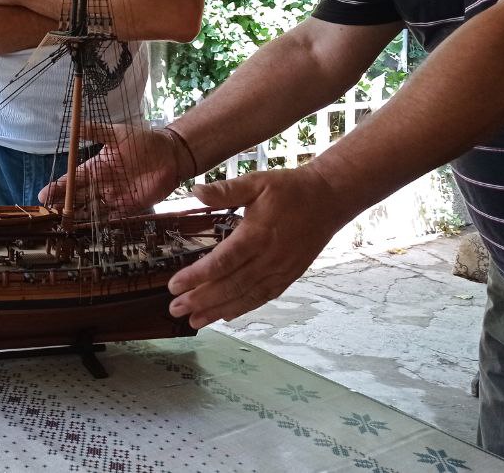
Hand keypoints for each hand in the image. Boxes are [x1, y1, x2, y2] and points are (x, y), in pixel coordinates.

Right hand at [39, 121, 181, 215]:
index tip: (43, 194)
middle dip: (62, 204)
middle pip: (77, 197)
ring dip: (77, 215)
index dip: (58, 186)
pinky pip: (110, 216)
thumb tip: (75, 124)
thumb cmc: (143, 141)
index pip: (72, 178)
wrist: (170, 154)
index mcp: (96, 166)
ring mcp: (114, 196)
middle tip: (48, 213)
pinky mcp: (128, 207)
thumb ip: (96, 131)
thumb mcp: (117, 133)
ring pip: (90, 209)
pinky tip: (87, 229)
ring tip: (63, 223)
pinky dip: (99, 223)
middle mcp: (101, 183)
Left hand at [167, 166, 348, 328]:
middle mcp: (268, 258)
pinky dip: (243, 308)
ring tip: (194, 322)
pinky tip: (226, 315)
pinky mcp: (290, 276)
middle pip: (230, 285)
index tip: (174, 285)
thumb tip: (194, 192)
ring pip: (246, 296)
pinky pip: (263, 297)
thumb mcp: (256, 182)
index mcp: (256, 234)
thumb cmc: (289, 189)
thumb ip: (225, 190)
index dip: (197, 276)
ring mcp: (281, 270)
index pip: (222, 262)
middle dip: (200, 300)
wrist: (329, 199)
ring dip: (218, 310)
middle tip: (174, 309)